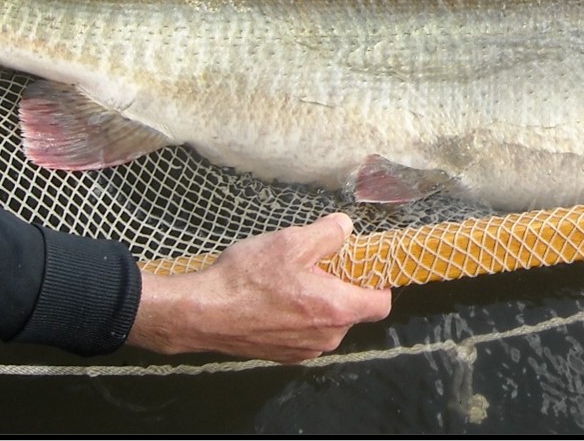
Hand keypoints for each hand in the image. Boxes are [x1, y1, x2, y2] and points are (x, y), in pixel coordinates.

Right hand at [126, 213, 391, 361]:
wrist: (202, 314)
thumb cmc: (249, 278)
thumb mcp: (292, 241)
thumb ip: (328, 233)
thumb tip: (345, 227)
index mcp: (337, 310)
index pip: (380, 304)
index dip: (377, 283)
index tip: (362, 266)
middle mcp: (326, 338)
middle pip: (352, 312)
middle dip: (340, 288)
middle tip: (315, 264)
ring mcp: (303, 351)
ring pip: (326, 323)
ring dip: (316, 302)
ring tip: (287, 279)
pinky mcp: (282, 355)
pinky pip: (303, 333)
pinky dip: (296, 316)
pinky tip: (272, 298)